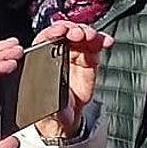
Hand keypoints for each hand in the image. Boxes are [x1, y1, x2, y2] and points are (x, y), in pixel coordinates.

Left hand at [31, 22, 112, 139]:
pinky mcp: (89, 58)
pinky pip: (96, 45)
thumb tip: (50, 88)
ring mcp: (74, 53)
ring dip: (88, 33)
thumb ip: (46, 96)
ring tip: (93, 37)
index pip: (45, 38)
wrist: (65, 117)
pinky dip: (101, 40)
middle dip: (73, 30)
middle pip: (65, 32)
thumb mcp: (43, 105)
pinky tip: (106, 41)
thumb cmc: (49, 109)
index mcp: (40, 58)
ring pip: (81, 35)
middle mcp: (57, 52)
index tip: (61, 31)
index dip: (53, 32)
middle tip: (79, 34)